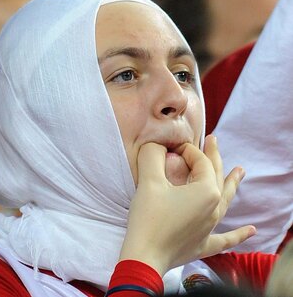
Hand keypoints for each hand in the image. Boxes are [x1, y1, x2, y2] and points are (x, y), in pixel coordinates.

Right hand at [118, 135, 254, 275]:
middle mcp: (214, 207)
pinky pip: (226, 238)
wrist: (145, 255)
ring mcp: (211, 227)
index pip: (201, 162)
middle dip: (214, 157)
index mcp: (206, 190)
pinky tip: (252, 231)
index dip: (187, 150)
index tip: (171, 146)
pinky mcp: (204, 244)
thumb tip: (156, 145)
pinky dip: (239, 234)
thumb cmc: (148, 218)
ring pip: (227, 201)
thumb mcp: (148, 181)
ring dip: (233, 184)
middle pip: (217, 176)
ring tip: (241, 171)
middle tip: (214, 141)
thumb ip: (152, 156)